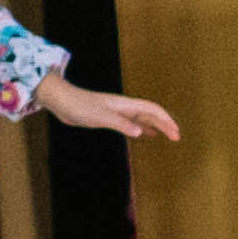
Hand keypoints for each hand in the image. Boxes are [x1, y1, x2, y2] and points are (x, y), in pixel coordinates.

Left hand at [34, 74, 181, 142]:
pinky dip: (141, 128)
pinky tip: (143, 134)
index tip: (176, 133)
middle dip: (165, 124)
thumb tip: (140, 132)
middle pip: (150, 114)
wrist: (60, 100)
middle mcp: (124, 107)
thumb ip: (119, 124)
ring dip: (156, 126)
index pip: (153, 110)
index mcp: (125, 104)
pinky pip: (131, 122)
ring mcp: (116, 111)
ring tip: (167, 136)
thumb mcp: (100, 117)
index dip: (166, 120)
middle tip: (177, 138)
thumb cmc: (78, 105)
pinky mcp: (108, 117)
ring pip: (142, 118)